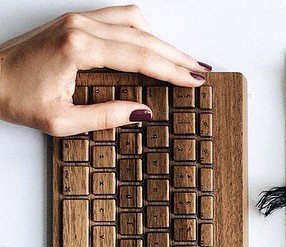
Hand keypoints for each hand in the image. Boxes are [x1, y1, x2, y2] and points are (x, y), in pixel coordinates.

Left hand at [0, 5, 209, 135]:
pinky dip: (142, 32)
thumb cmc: (16, 98)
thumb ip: (106, 115)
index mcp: (78, 48)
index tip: (194, 80)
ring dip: (162, 41)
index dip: (171, 70)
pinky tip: (154, 46)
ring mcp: (77, 19)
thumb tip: (143, 111)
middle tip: (200, 71)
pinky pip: (118, 19)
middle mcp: (80, 26)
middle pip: (143, 37)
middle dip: (176, 56)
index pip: (139, 57)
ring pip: (133, 22)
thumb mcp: (62, 120)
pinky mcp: (74, 21)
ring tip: (183, 60)